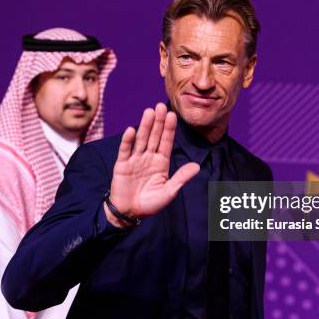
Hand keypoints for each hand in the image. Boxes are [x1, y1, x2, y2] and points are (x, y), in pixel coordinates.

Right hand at [106, 103, 199, 226]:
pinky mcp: (122, 165)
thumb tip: (197, 166)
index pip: (166, 142)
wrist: (130, 213)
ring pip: (141, 140)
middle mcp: (148, 158)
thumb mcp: (169, 191)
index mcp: (161, 162)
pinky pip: (125, 151)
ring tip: (149, 112)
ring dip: (144, 126)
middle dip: (158, 122)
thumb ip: (181, 178)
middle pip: (154, 136)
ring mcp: (135, 160)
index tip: (173, 115)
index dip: (169, 129)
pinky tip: (131, 130)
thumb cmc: (150, 203)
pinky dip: (128, 141)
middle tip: (161, 106)